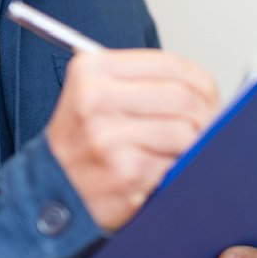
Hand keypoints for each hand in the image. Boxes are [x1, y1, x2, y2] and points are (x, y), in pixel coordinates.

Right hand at [45, 49, 218, 229]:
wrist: (47, 192)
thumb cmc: (79, 145)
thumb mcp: (94, 94)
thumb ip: (141, 81)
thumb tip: (204, 89)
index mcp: (92, 70)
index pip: (170, 65)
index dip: (201, 82)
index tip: (209, 97)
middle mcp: (97, 99)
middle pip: (184, 97)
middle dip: (206, 114)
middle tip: (209, 127)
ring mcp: (110, 137)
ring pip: (186, 131)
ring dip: (195, 145)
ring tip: (183, 151)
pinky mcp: (125, 171)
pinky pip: (175, 163)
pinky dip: (177, 168)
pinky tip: (163, 170)